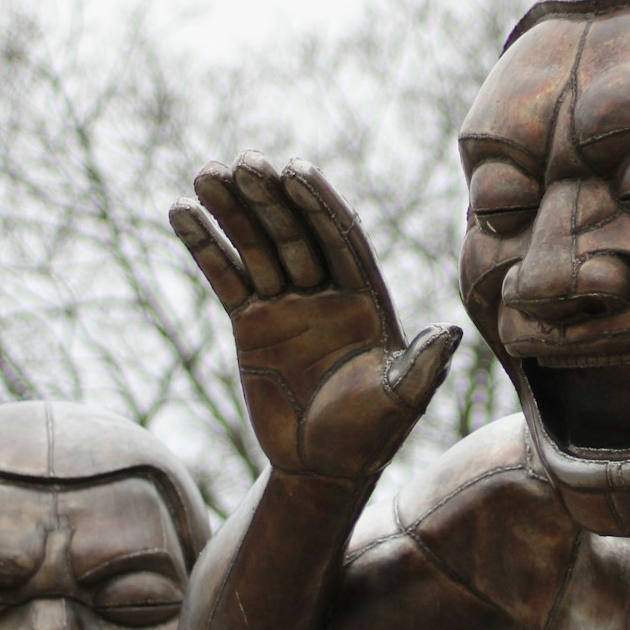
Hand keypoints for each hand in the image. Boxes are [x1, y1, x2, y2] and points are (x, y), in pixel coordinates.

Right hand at [171, 152, 459, 478]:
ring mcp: (287, 304)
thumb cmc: (369, 438)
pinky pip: (225, 278)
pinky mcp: (252, 323)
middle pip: (295, 233)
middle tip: (244, 161)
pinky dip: (204, 247)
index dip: (320, 205)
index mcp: (367, 299)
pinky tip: (181, 214)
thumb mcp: (399, 403)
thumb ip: (420, 366)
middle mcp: (327, 292)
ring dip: (231, 210)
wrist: (321, 468)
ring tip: (204, 172)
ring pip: (257, 246)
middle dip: (270, 198)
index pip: (341, 239)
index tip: (294, 169)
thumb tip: (448, 332)